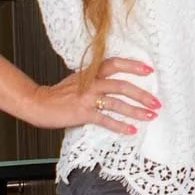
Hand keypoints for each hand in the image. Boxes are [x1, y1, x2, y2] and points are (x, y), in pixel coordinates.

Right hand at [24, 56, 156, 136]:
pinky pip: (105, 120)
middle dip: (142, 94)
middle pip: (122, 85)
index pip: (115, 64)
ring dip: (136, 110)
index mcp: (90, 73)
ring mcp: (87, 98)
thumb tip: (114, 83)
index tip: (149, 70)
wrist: (38, 103)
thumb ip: (94, 79)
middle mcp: (91, 83)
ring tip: (150, 116)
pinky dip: (120, 126)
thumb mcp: (78, 80)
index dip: (133, 66)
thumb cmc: (58, 94)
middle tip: (156, 101)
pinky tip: (131, 130)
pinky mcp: (83, 113)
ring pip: (117, 103)